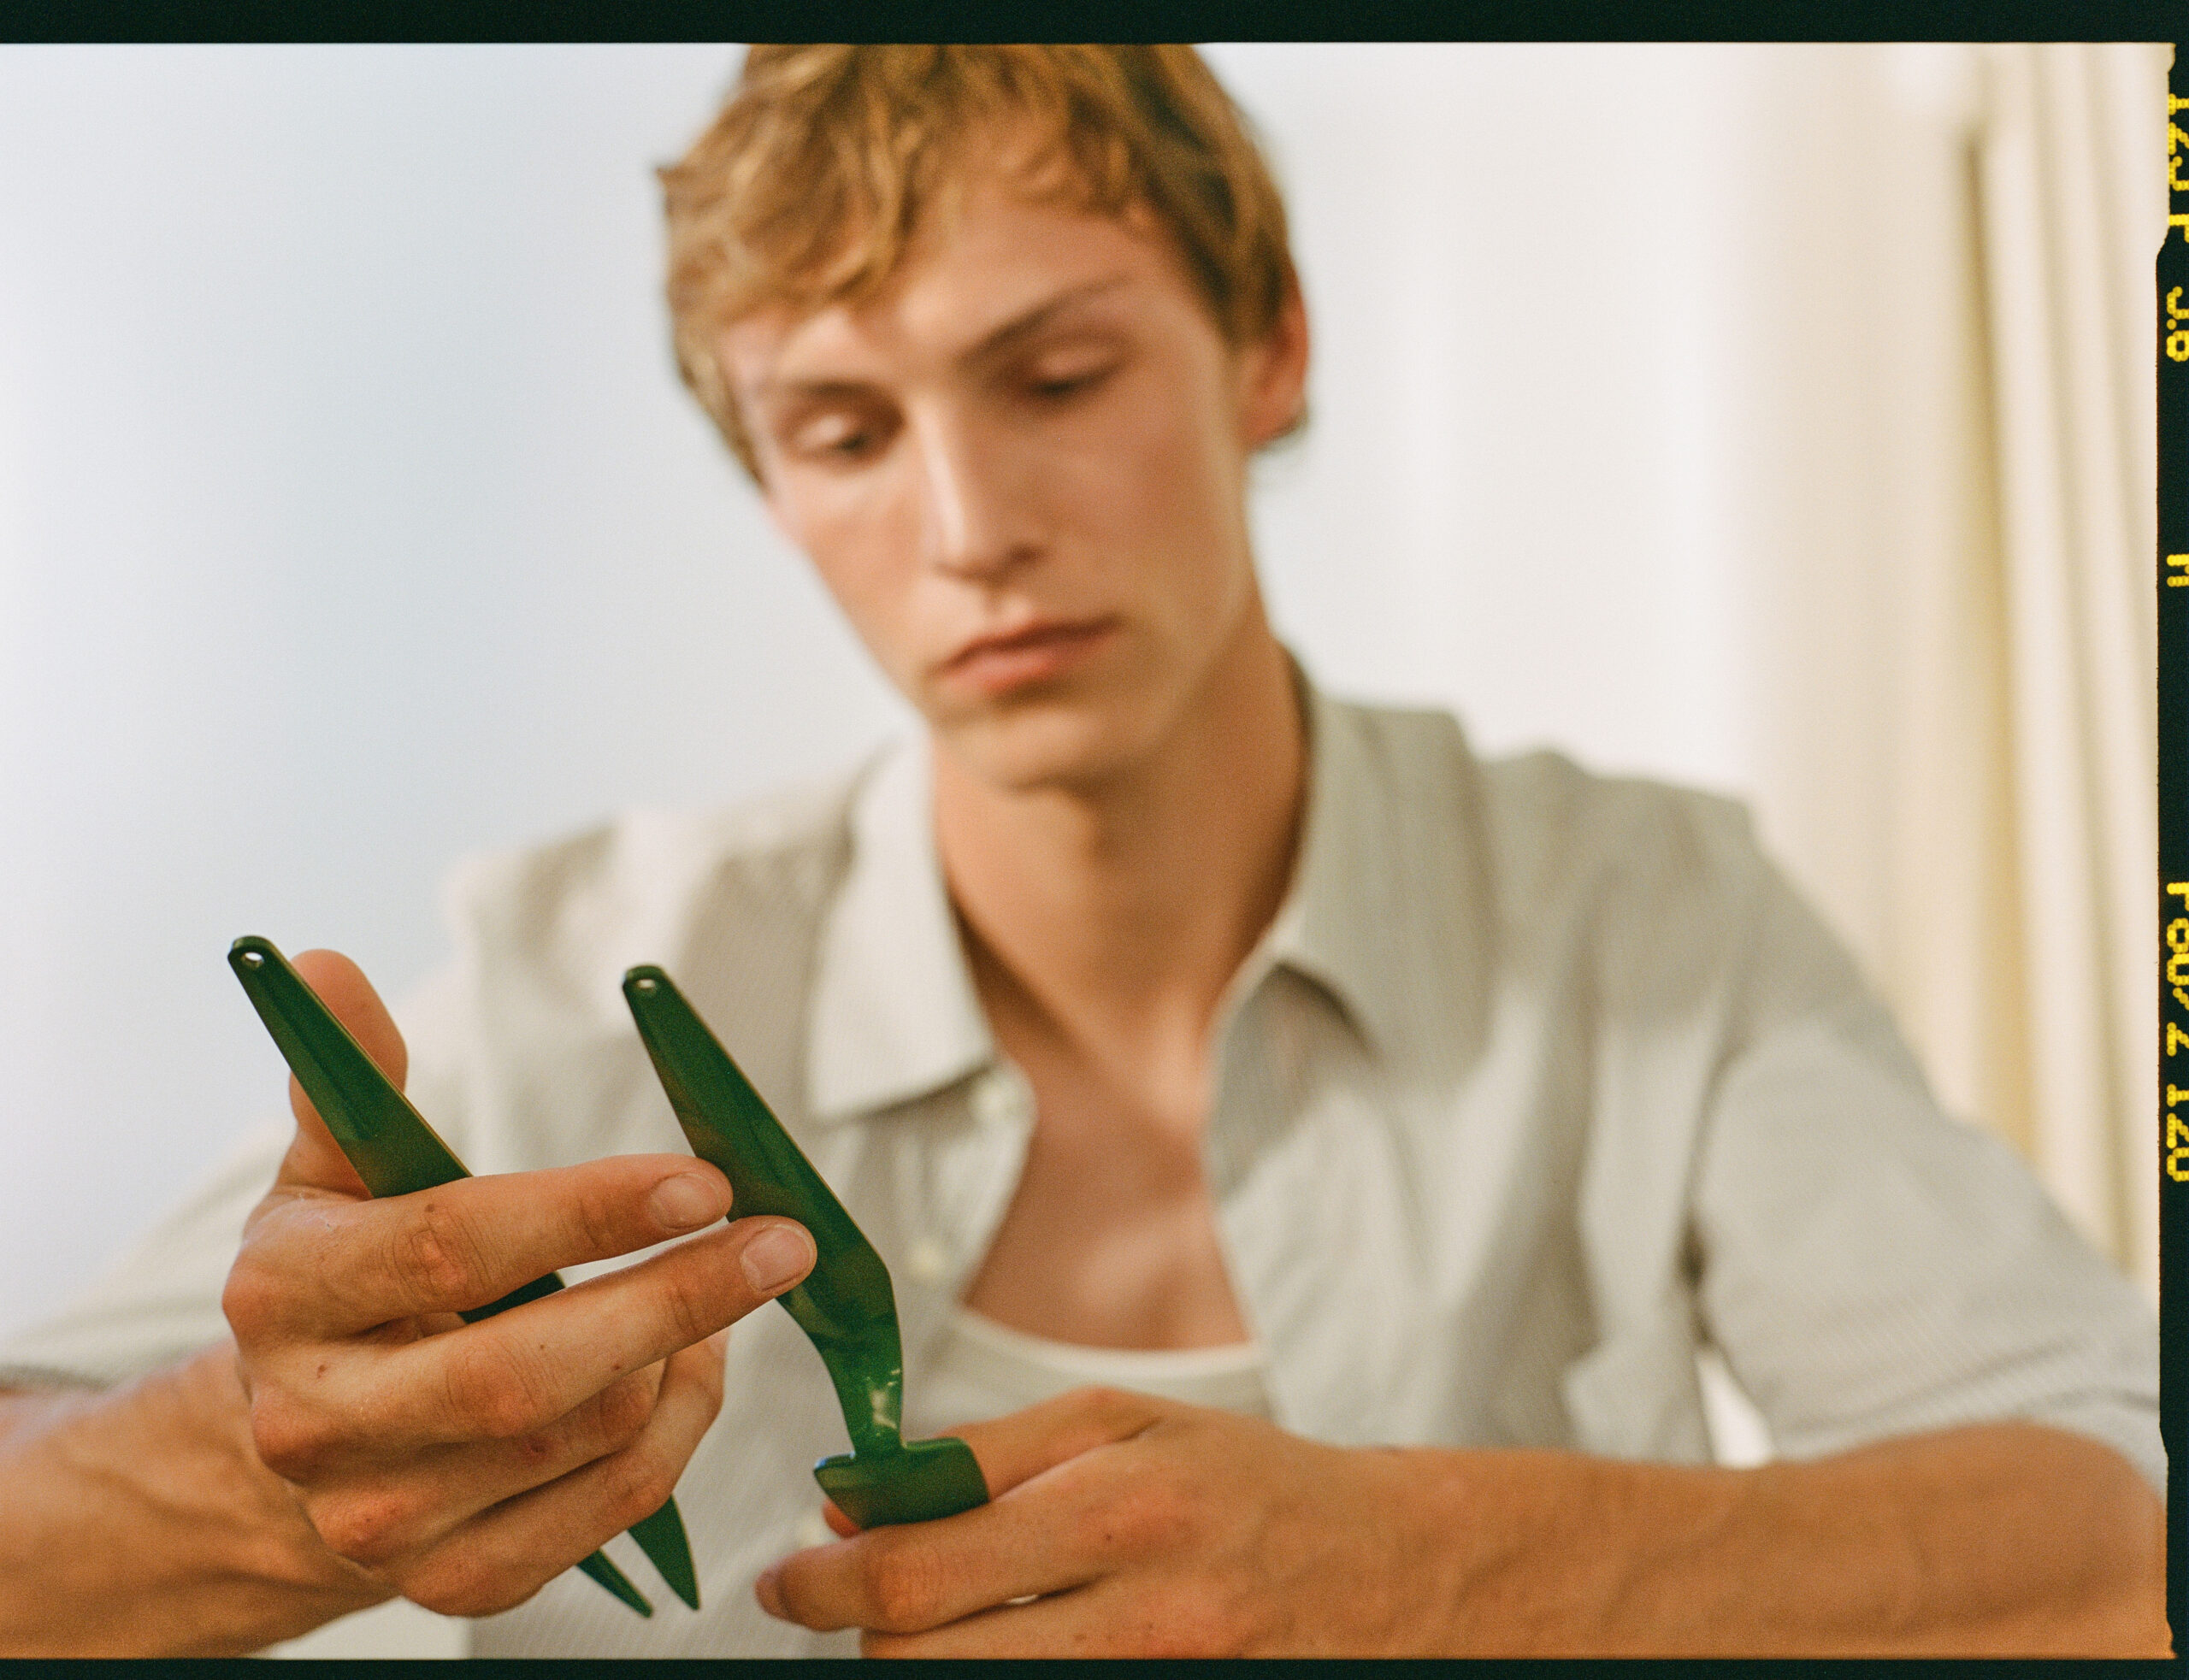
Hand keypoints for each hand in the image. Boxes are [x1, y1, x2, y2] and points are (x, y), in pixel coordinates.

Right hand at [222, 948, 817, 1616]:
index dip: (590, 1210)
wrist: (291, 1447)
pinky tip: (694, 1368)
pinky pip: (608, 1507)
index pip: (454, 1243)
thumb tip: (330, 969)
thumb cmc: (346, 1283)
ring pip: (587, 1441)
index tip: (706, 1177)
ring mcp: (381, 1519)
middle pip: (527, 1372)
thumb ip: (350, 1079)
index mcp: (285, 1290)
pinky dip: (676, 1435)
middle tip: (778, 1241)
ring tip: (723, 1285)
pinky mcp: (452, 1580)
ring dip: (685, 1359)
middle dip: (674, 1300)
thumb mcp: (331, 1174)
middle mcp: (318, 1420)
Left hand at [754, 1386, 1437, 1655]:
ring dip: (924, 1666)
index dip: (821, 1585)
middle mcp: (1141, 1623)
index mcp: (1119, 1513)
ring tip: (943, 1618)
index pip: (917, 1579)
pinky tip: (1009, 1647)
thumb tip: (850, 1501)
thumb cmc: (1242, 1483)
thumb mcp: (1119, 1423)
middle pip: (923, 1667)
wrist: (1389, 1574)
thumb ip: (980, 1457)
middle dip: (861, 1634)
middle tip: (856, 1598)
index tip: (786, 1577)